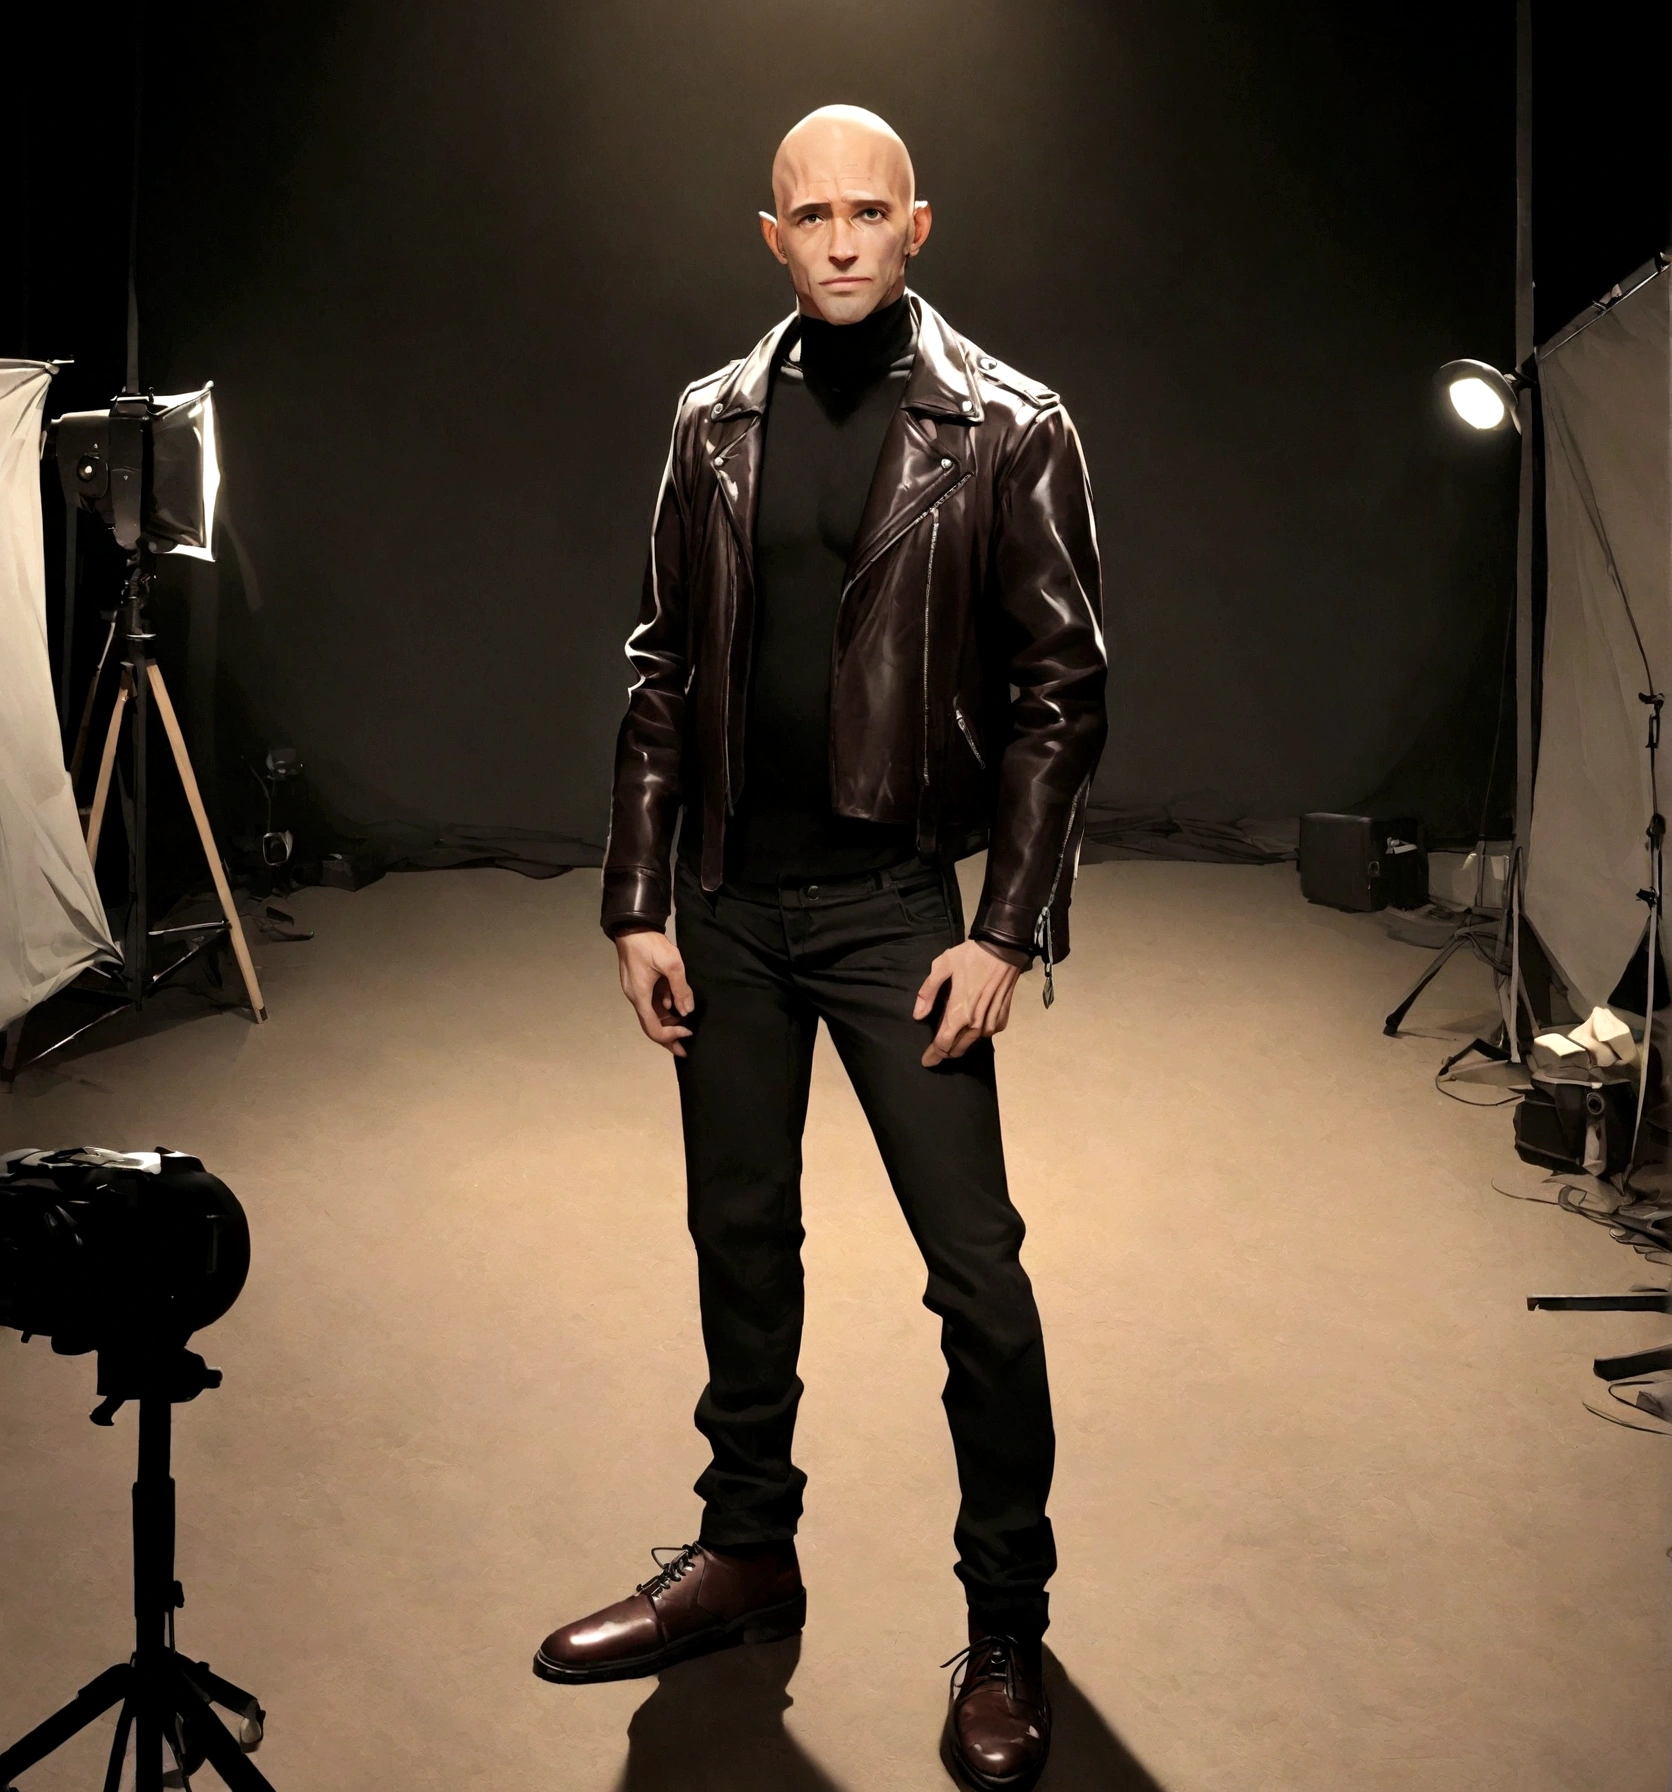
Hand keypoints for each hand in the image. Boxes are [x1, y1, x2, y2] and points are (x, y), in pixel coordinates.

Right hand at [615, 928, 694, 1056]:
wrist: (633, 926)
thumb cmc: (650, 944)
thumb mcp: (671, 964)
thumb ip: (680, 988)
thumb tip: (687, 1010)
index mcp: (640, 997)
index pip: (653, 1028)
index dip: (671, 1035)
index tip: (688, 1032)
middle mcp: (636, 998)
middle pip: (651, 1026)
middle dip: (669, 1038)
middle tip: (685, 1049)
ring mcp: (636, 991)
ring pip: (652, 1014)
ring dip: (668, 1022)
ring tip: (686, 1026)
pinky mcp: (640, 984)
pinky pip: (652, 1002)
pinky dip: (665, 1008)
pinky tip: (677, 1005)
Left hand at [913, 939, 1023, 1066]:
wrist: (1004, 949)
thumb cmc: (971, 956)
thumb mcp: (942, 967)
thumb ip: (927, 993)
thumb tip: (918, 1015)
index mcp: (959, 1013)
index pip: (943, 1045)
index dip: (934, 1055)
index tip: (926, 1061)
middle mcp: (976, 1023)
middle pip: (958, 1049)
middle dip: (945, 1052)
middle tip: (937, 1049)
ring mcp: (991, 1022)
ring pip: (973, 1042)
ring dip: (962, 1043)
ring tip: (953, 1034)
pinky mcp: (1002, 1017)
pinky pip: (987, 1033)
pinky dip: (978, 1034)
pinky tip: (972, 1024)